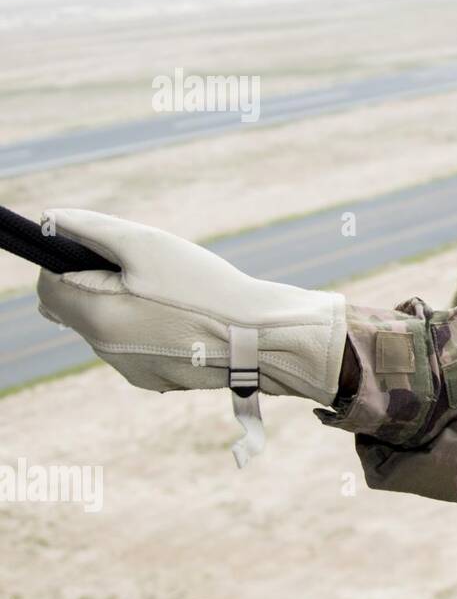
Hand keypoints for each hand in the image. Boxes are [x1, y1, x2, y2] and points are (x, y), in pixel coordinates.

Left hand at [35, 209, 346, 405]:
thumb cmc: (207, 289)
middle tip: (148, 269)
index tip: (106, 249)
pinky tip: (187, 318)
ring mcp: (133, 369)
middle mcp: (106, 352)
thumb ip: (94, 230)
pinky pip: (138, 346)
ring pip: (109, 327)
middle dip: (101, 282)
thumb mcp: (149, 246)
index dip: (70, 260)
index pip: (49, 285)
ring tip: (175, 294)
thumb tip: (51, 219)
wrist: (265, 338)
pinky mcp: (159, 379)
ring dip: (128, 304)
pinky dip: (152, 327)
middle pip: (78, 307)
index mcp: (96, 319)